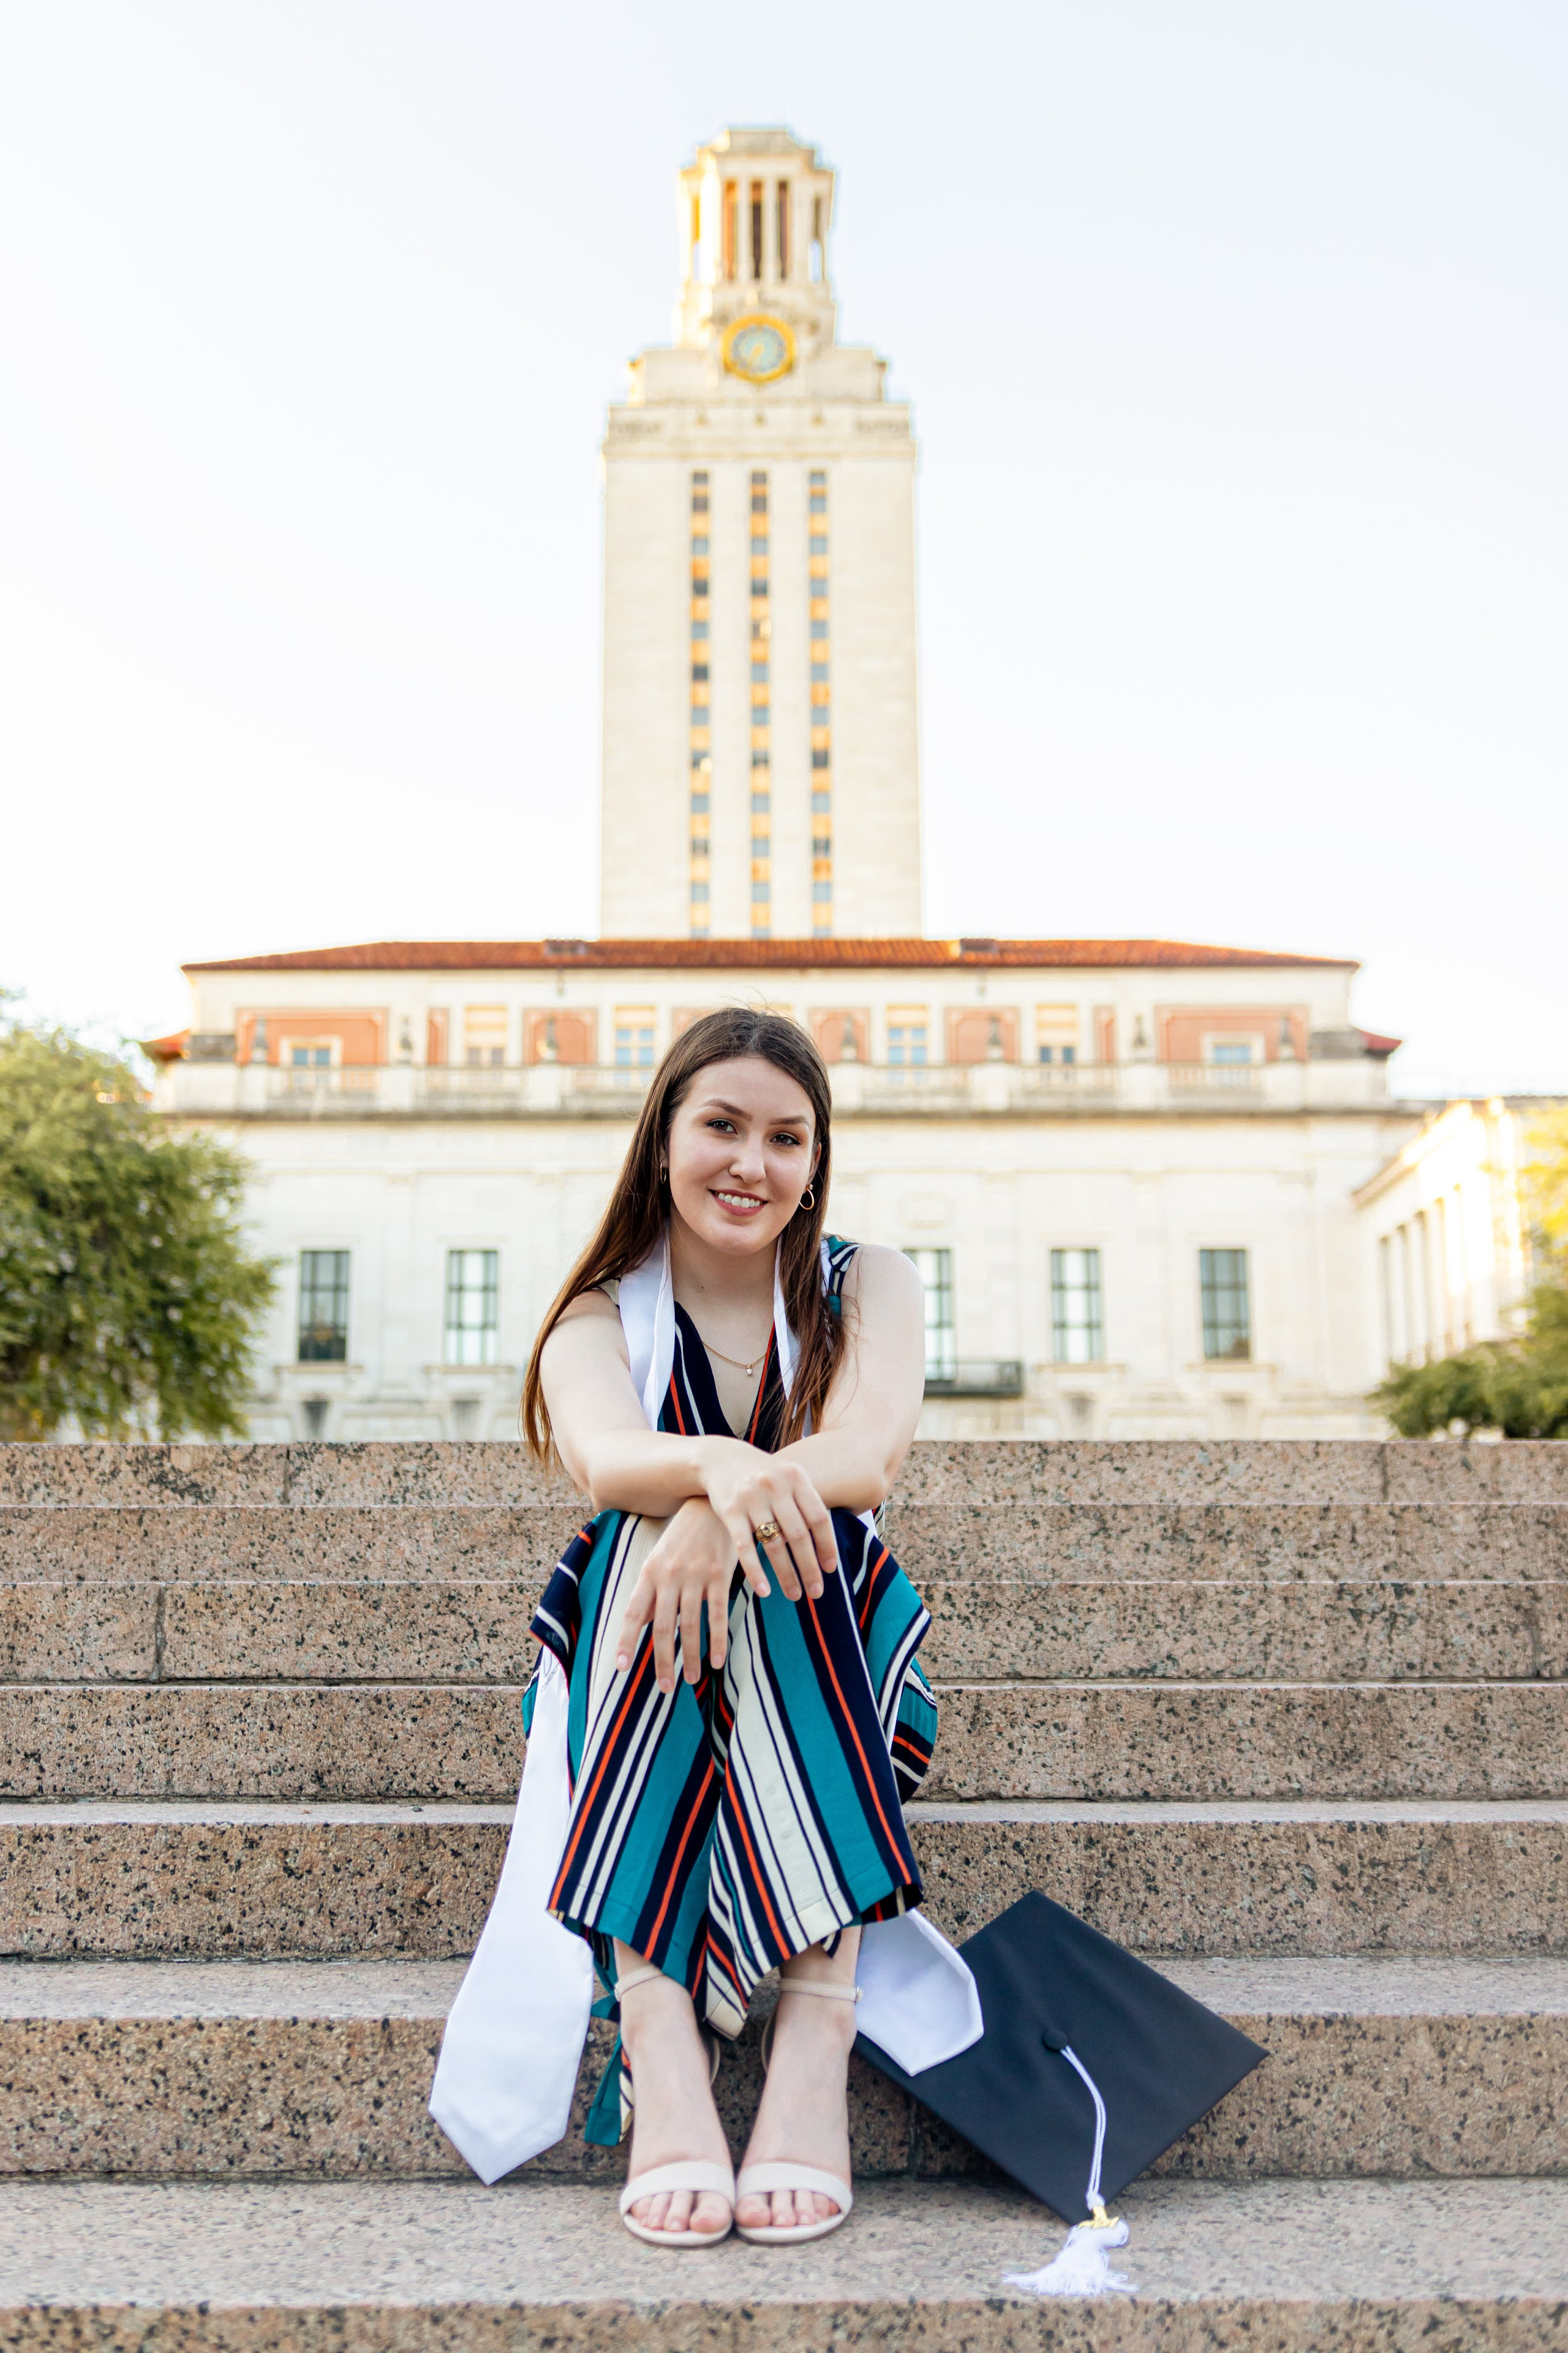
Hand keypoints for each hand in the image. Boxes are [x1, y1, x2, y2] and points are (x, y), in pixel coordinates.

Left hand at [615, 1498, 762, 1692]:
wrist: (711, 1504)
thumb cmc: (682, 1537)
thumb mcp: (659, 1560)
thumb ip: (651, 1592)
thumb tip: (641, 1624)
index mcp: (649, 1572)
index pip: (633, 1612)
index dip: (627, 1640)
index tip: (621, 1667)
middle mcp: (669, 1576)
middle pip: (663, 1626)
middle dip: (663, 1660)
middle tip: (665, 1687)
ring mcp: (695, 1576)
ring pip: (691, 1624)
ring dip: (692, 1656)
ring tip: (692, 1680)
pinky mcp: (720, 1575)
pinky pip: (717, 1613)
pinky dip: (717, 1640)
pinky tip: (717, 1660)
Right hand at [699, 1440, 838, 1602]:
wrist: (721, 1458)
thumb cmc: (764, 1475)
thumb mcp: (788, 1478)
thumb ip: (807, 1503)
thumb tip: (830, 1544)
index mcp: (796, 1478)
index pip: (818, 1518)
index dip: (827, 1546)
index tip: (831, 1570)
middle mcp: (775, 1486)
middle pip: (798, 1535)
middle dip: (810, 1567)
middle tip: (817, 1592)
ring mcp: (751, 1499)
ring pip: (773, 1544)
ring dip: (786, 1574)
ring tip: (794, 1595)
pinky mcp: (730, 1511)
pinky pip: (745, 1547)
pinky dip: (756, 1571)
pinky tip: (765, 1591)